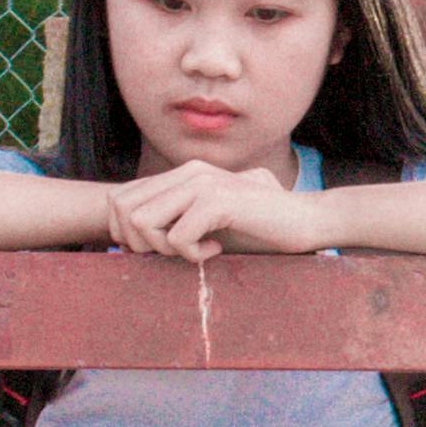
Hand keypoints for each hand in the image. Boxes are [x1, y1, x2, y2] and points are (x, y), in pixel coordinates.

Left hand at [102, 161, 317, 261]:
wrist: (305, 220)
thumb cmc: (258, 226)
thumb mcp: (209, 218)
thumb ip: (175, 216)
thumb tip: (128, 237)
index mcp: (183, 173)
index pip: (120, 198)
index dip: (125, 232)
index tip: (156, 249)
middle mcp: (189, 172)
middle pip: (122, 210)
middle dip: (139, 243)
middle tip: (173, 253)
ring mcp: (203, 184)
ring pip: (142, 222)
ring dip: (163, 249)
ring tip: (196, 251)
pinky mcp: (218, 202)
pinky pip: (176, 237)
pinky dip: (192, 254)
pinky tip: (216, 250)